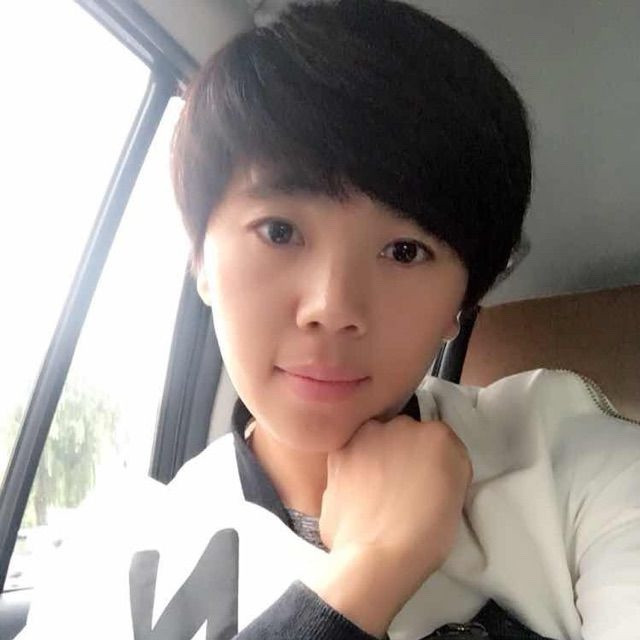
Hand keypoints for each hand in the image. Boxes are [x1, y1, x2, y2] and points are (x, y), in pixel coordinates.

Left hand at [306, 416, 472, 637]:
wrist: (377, 557)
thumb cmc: (425, 537)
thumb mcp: (454, 498)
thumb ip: (443, 468)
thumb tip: (427, 468)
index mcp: (438, 435)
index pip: (436, 440)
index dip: (431, 462)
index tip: (427, 482)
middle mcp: (400, 425)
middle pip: (402, 434)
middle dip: (401, 453)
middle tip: (401, 487)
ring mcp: (364, 437)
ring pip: (372, 442)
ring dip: (374, 458)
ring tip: (375, 495)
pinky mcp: (337, 453)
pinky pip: (349, 458)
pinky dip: (351, 472)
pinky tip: (356, 498)